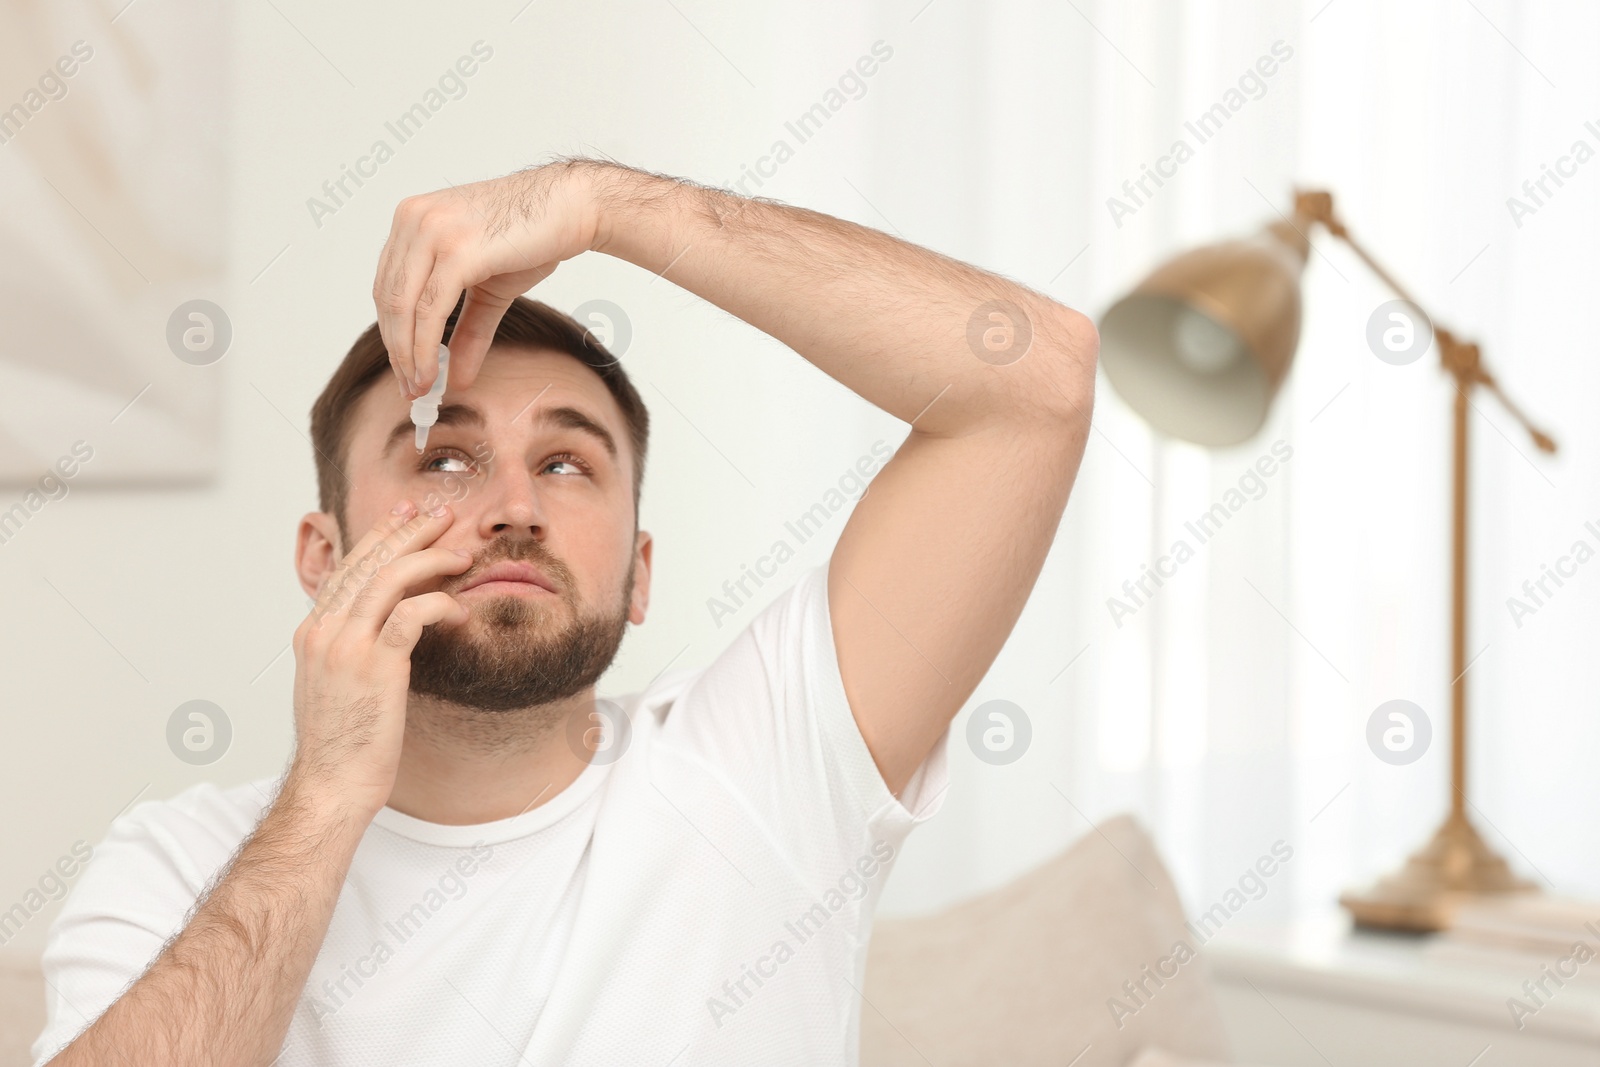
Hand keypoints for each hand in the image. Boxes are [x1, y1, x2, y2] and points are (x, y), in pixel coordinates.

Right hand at [288, 500, 471, 816]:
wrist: (331, 785)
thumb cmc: (342, 743)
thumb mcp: (335, 685)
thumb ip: (350, 650)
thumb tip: (382, 630)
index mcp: (312, 632)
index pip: (348, 568)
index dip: (380, 537)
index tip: (407, 516)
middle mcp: (323, 632)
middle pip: (369, 563)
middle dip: (408, 532)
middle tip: (441, 514)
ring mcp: (346, 647)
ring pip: (389, 579)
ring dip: (429, 559)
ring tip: (461, 554)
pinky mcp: (375, 667)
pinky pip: (410, 616)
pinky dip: (437, 603)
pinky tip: (459, 605)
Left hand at [373, 160, 606, 400]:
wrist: (571, 207)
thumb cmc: (534, 235)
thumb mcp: (490, 289)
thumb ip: (467, 329)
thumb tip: (455, 378)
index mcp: (412, 220)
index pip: (387, 286)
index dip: (392, 334)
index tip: (404, 371)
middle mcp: (413, 220)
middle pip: (387, 299)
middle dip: (397, 351)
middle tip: (409, 390)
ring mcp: (432, 232)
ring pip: (402, 307)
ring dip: (408, 356)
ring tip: (420, 388)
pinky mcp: (456, 251)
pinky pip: (430, 311)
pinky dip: (426, 349)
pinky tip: (433, 374)